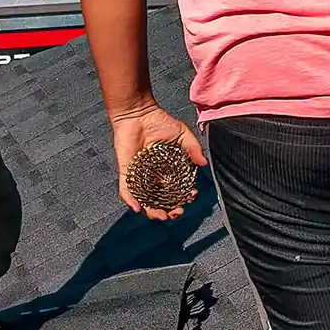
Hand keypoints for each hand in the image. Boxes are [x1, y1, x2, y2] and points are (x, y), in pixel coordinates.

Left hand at [111, 104, 206, 219]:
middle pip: (161, 200)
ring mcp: (139, 175)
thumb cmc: (159, 121)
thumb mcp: (182, 135)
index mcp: (168, 170)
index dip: (184, 197)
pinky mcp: (126, 171)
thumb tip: (203, 163)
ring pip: (145, 199)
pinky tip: (137, 208)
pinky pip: (126, 189)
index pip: (176, 190)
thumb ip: (193, 149)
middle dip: (169, 210)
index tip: (191, 197)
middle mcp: (154, 176)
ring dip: (152, 211)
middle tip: (177, 212)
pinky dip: (130, 199)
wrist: (138, 112)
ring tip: (160, 216)